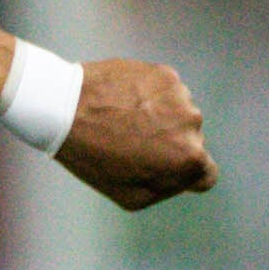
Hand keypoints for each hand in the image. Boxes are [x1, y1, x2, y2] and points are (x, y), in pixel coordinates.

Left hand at [54, 59, 218, 209]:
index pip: (206, 172)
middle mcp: (193, 125)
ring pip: (177, 112)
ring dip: (158, 115)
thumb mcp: (131, 196)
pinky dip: (148, 94)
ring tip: (121, 118)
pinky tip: (121, 99)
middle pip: (190, 139)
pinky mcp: (165, 74)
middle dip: (168, 142)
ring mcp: (179, 96)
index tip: (162, 165)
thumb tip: (180, 177)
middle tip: (130, 139)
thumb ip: (167, 188)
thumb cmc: (92, 156)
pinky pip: (164, 90)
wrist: (62, 107)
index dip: (183, 172)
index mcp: (190, 160)